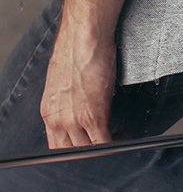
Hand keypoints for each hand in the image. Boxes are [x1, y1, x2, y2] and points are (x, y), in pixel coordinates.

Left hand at [40, 19, 117, 148]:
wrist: (84, 37)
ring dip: (104, 148)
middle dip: (88, 153)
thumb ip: (66, 100)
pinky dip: (116, 143)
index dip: (73, 149)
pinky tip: (124, 134)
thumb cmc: (76, 49)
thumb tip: (77, 105)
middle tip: (104, 145)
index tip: (87, 145)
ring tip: (117, 138)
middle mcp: (57, 119)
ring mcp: (74, 120)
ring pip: (87, 151)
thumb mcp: (63, 81)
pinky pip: (104, 143)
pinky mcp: (93, 116)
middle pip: (70, 153)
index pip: (56, 144)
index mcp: (49, 111)